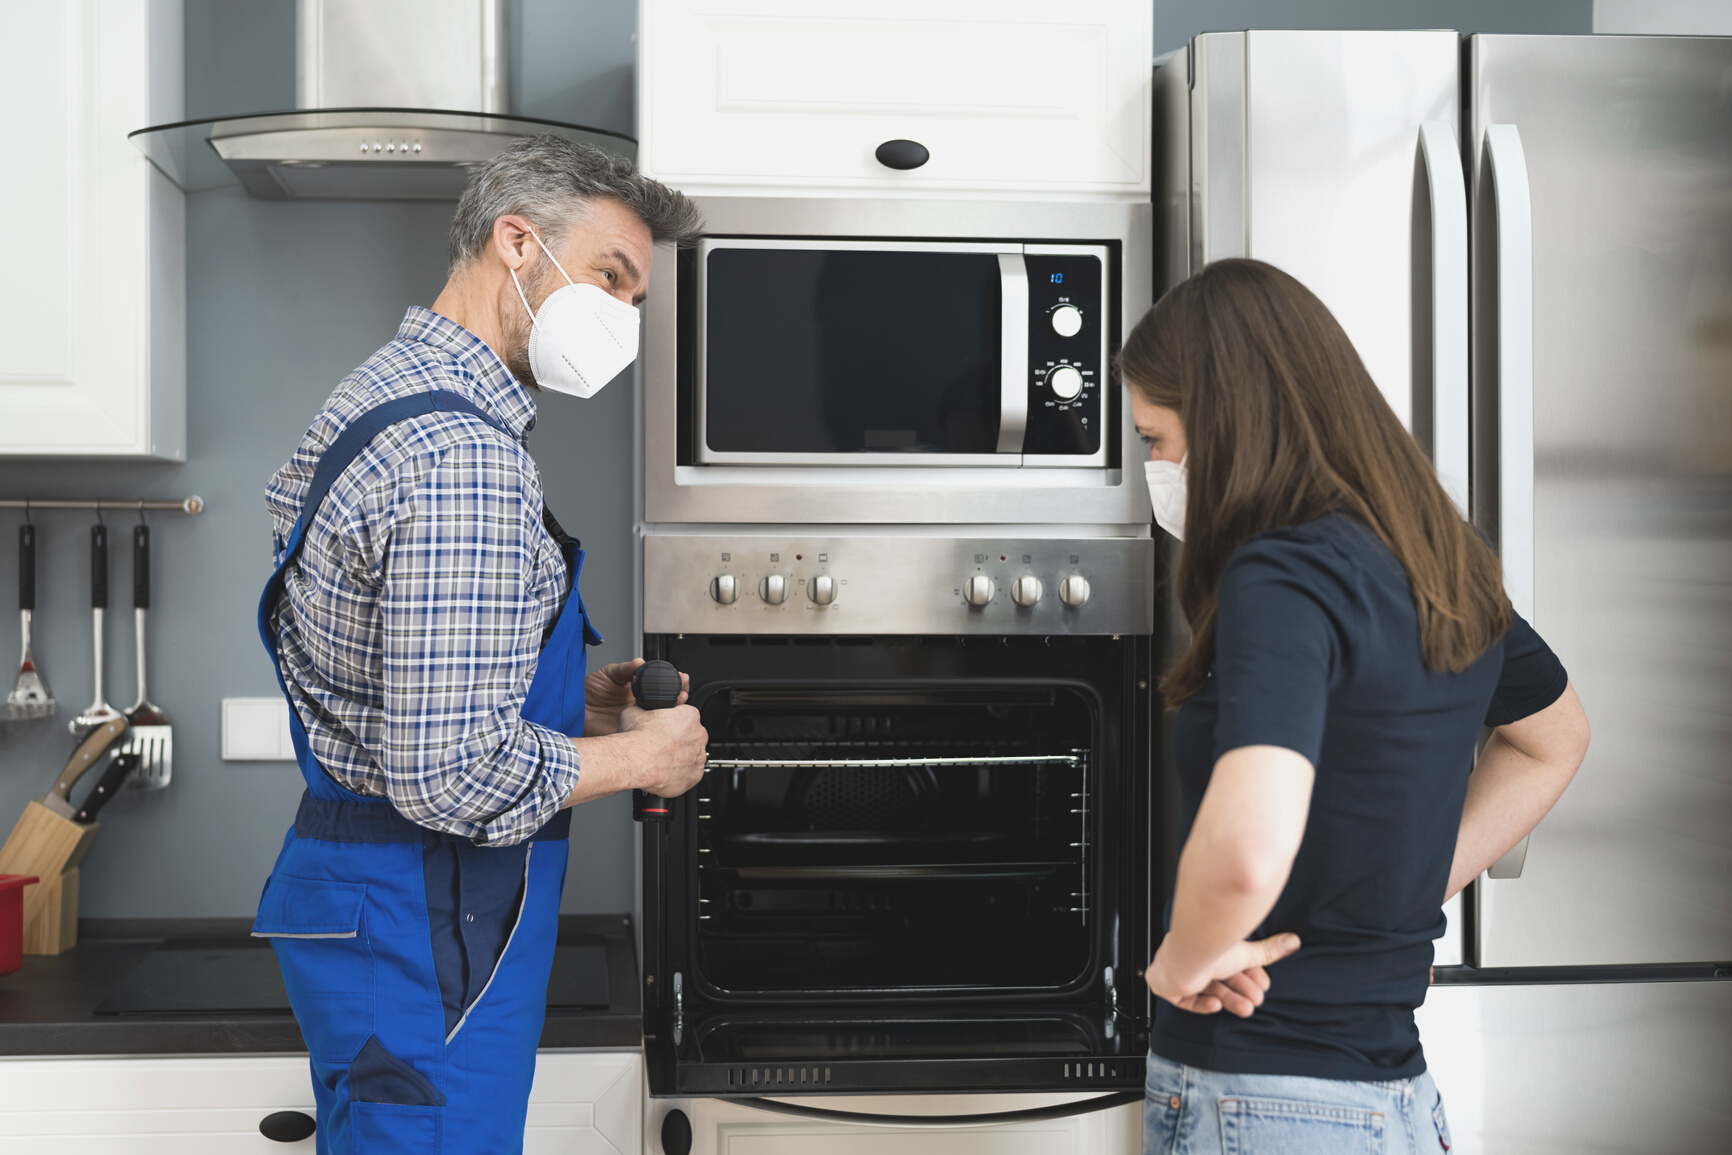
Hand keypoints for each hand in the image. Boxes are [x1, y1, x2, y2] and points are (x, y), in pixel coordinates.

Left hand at [583, 659, 689, 735]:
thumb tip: (640, 662)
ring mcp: (637, 722)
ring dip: (673, 713)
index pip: (662, 688)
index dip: (674, 683)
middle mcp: (641, 707)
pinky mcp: (630, 734)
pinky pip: (646, 735)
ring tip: (678, 701)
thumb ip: (626, 669)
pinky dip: (657, 730)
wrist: (574, 708)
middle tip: (683, 690)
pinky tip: (661, 721)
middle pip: (667, 705)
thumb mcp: (610, 674)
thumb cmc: (589, 691)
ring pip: (661, 720)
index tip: (681, 678)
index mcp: (638, 692)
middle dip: (679, 696)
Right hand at [618, 703, 707, 798]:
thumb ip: (646, 708)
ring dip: (681, 758)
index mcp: (689, 715)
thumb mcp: (636, 711)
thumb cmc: (638, 737)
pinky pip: (691, 774)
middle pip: (691, 736)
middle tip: (662, 745)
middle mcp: (699, 735)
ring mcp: (699, 756)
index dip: (673, 723)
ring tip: (662, 760)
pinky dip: (680, 774)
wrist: (636, 760)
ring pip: (692, 756)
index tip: (664, 729)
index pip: (686, 716)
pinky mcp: (695, 775)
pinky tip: (666, 771)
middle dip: (679, 741)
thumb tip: (642, 709)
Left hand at [1144, 933, 1299, 1017]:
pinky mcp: (1166, 984)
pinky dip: (1201, 1004)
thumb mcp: (1246, 953)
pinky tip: (1216, 1005)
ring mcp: (1177, 968)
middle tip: (1257, 999)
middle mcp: (1192, 953)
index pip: (1230, 962)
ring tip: (1248, 1008)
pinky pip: (1183, 999)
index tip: (1263, 984)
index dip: (1247, 975)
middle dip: (1241, 989)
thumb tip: (1293, 941)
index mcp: (1208, 942)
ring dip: (1229, 999)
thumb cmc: (1210, 948)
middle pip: (1220, 976)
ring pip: (1207, 988)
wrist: (1186, 955)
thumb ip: (1269, 951)